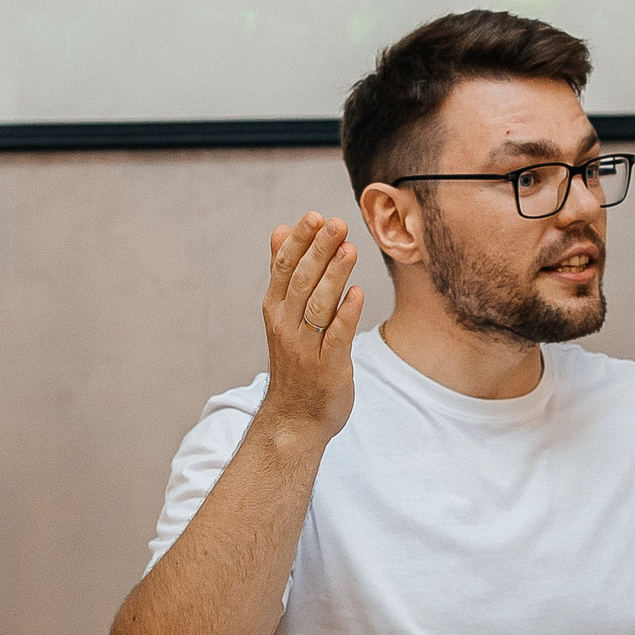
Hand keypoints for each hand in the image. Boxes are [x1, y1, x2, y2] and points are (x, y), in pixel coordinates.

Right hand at [253, 212, 364, 448]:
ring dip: (334, 277)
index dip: (299, 242)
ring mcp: (306, 348)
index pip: (284, 269)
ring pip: (318, 307)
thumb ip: (283, 272)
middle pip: (302, 283)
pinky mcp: (328, 368)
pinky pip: (336, 338)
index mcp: (276, 310)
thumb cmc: (294, 360)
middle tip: (337, 223)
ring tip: (350, 249)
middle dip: (319, 251)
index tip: (314, 217)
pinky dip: (346, 315)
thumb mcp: (282, 313)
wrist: (295, 417)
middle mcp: (287, 326)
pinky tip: (358, 294)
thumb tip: (280, 229)